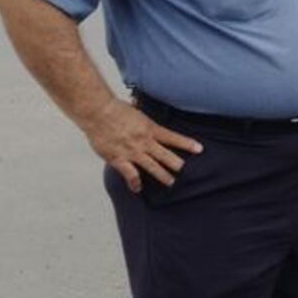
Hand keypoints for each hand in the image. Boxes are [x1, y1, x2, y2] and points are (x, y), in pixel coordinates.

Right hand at [82, 98, 202, 192]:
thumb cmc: (116, 109)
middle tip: (182, 169)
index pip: (173, 137)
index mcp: (150, 128)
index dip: (187, 144)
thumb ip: (146, 119)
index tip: (199, 149)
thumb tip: (152, 115)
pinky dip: (134, 182)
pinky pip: (129, 174)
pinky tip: (138, 188)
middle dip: (176, 164)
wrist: (98, 112)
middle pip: (165, 155)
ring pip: (152, 166)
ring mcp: (132, 152)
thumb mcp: (137, 111)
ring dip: (162, 175)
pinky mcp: (118, 159)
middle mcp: (144, 141)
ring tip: (170, 182)